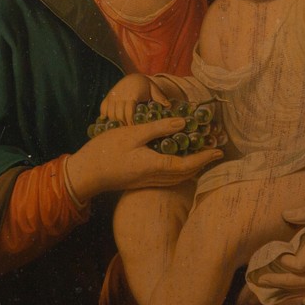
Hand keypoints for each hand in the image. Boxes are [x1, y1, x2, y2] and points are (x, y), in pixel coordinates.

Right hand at [66, 117, 223, 201]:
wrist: (86, 173)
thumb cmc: (107, 150)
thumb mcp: (133, 133)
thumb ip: (158, 128)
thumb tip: (182, 123)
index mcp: (155, 165)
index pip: (187, 164)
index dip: (205, 157)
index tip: (218, 151)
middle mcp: (154, 177)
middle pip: (185, 174)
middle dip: (202, 163)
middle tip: (214, 151)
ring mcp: (147, 181)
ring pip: (177, 178)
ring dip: (192, 168)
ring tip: (202, 156)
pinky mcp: (140, 181)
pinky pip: (167, 179)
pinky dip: (179, 171)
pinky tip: (178, 163)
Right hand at [100, 73, 170, 125]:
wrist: (133, 77)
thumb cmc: (146, 87)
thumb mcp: (154, 90)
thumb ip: (160, 98)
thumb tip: (169, 106)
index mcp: (133, 94)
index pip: (129, 112)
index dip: (130, 122)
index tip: (134, 131)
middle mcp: (121, 94)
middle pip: (118, 114)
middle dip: (122, 125)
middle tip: (127, 136)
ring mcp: (113, 95)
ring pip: (110, 112)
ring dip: (114, 122)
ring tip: (120, 131)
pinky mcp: (108, 97)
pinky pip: (103, 108)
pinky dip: (104, 116)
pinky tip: (109, 123)